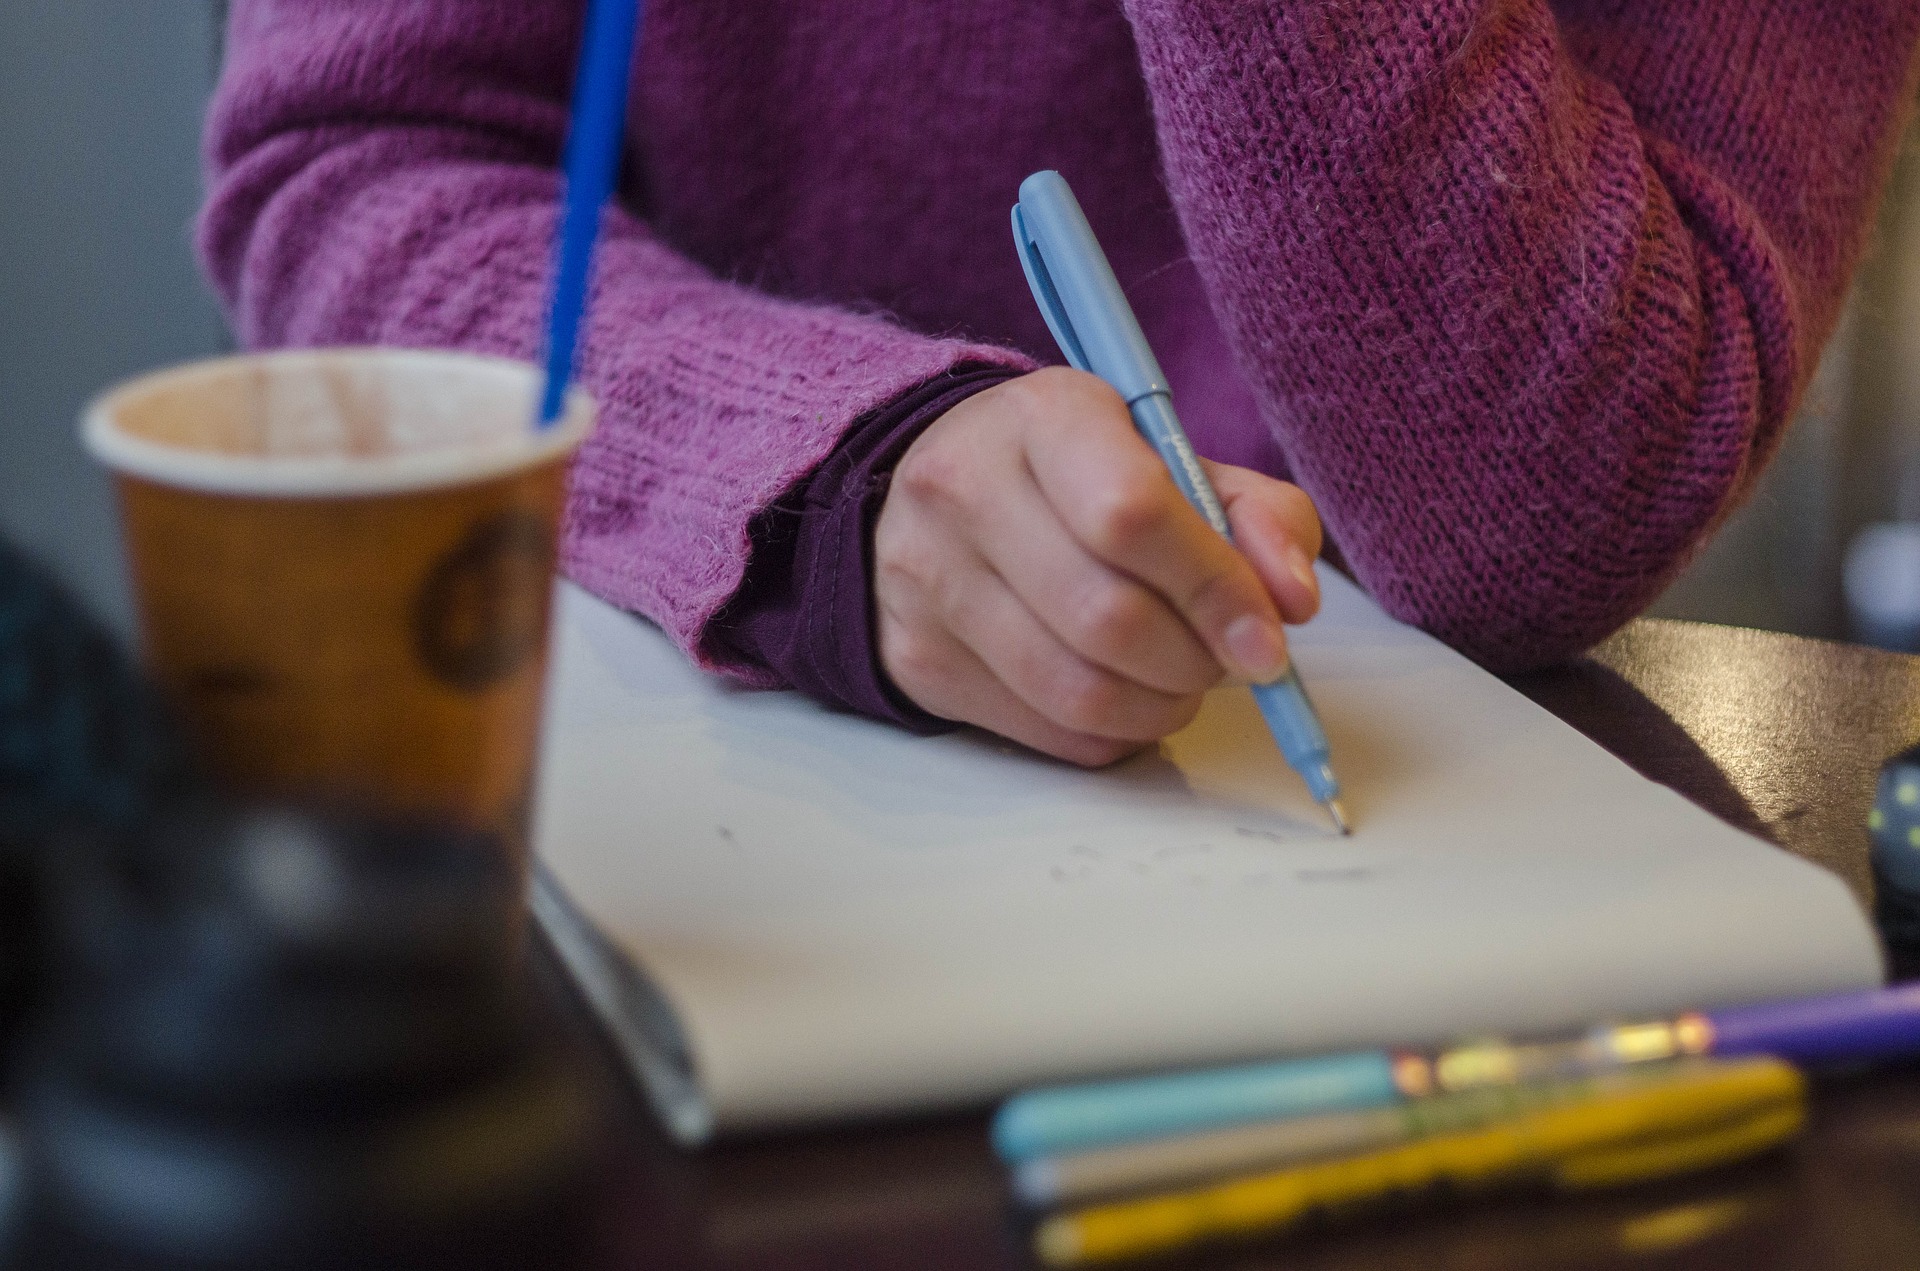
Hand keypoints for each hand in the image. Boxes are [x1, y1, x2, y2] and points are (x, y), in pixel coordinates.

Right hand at [873, 367, 1322, 765]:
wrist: (939, 493)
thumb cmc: (1078, 478)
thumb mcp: (1174, 460)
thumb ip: (1258, 516)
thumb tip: (1292, 602)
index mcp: (1042, 417)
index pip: (1131, 515)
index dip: (1214, 588)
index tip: (1268, 638)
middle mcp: (964, 489)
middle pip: (1107, 617)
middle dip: (1195, 661)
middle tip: (1224, 660)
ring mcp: (929, 579)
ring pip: (1077, 690)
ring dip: (1160, 707)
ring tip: (1181, 681)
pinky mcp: (919, 656)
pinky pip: (1046, 731)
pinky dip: (1114, 733)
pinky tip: (1125, 698)